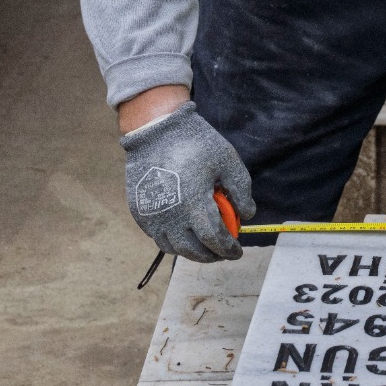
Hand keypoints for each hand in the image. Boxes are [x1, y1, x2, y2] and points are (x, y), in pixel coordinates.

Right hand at [121, 101, 256, 262]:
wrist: (156, 130)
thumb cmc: (196, 144)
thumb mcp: (228, 161)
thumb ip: (241, 190)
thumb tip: (246, 215)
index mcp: (194, 205)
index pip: (214, 240)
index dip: (228, 249)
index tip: (237, 251)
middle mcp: (171, 217)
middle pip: (193, 250)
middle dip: (212, 255)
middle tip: (222, 252)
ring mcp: (152, 216)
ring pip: (173, 248)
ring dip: (192, 252)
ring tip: (205, 247)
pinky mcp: (140, 212)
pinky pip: (157, 237)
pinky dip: (173, 242)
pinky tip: (184, 235)